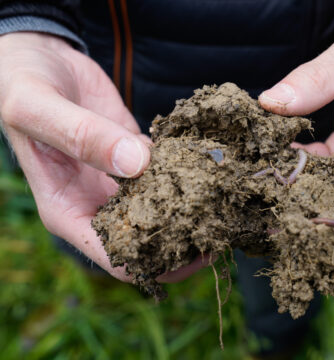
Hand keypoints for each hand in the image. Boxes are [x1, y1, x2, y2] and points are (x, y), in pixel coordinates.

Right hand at [0, 33, 207, 280]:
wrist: (37, 58)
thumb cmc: (21, 85)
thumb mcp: (37, 108)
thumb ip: (82, 136)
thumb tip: (137, 164)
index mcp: (68, 211)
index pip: (118, 260)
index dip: (159, 264)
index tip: (199, 249)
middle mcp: (97, 202)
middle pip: (149, 241)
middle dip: (186, 238)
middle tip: (226, 224)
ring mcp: (119, 180)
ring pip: (163, 206)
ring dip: (193, 205)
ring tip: (229, 196)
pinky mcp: (137, 154)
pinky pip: (168, 169)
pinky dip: (189, 168)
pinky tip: (213, 160)